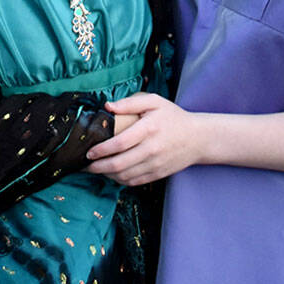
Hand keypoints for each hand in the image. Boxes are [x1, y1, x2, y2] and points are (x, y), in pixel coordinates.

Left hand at [85, 93, 202, 185]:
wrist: (198, 138)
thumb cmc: (173, 117)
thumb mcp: (155, 101)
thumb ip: (130, 103)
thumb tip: (107, 106)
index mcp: (148, 129)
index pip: (119, 143)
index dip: (101, 150)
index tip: (89, 152)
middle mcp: (151, 149)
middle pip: (119, 164)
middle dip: (98, 167)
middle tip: (85, 165)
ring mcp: (155, 164)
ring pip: (125, 176)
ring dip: (107, 175)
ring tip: (96, 169)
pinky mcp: (157, 174)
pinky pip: (134, 182)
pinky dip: (120, 180)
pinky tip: (112, 174)